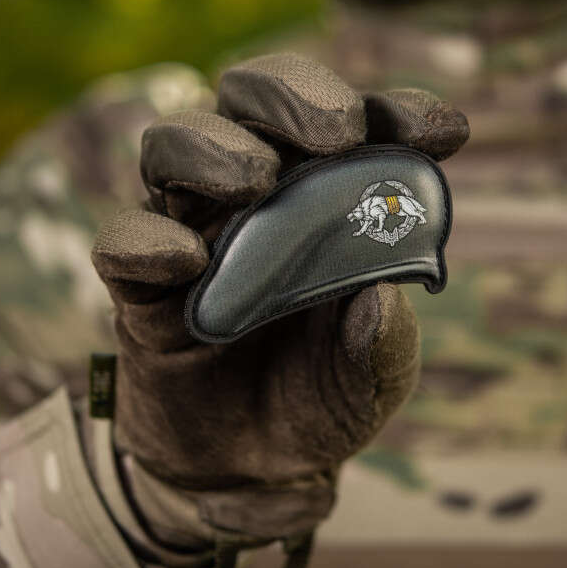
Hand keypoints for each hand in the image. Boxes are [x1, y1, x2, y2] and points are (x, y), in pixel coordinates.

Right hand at [91, 53, 468, 546]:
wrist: (253, 471)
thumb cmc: (324, 398)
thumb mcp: (375, 375)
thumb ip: (381, 335)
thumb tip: (374, 290)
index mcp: (325, 199)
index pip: (355, 125)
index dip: (397, 115)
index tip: (445, 134)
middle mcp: (256, 197)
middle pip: (250, 97)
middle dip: (294, 95)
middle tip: (338, 133)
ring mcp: (193, 233)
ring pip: (174, 143)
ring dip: (213, 146)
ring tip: (255, 181)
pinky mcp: (141, 287)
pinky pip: (121, 242)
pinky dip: (147, 241)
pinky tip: (188, 262)